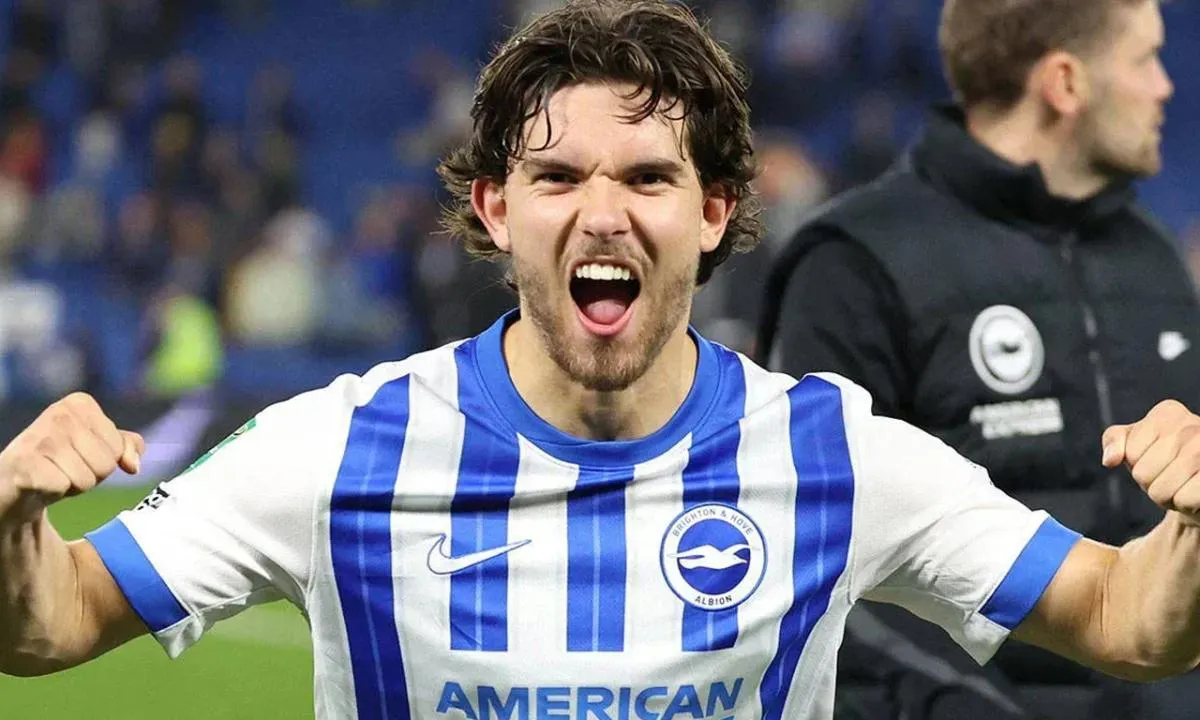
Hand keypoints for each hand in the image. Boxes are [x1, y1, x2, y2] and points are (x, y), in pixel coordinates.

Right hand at [0, 393, 143, 525]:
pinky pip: (63, 487)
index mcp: (80, 403)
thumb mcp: (98, 448)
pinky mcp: (24, 462)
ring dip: (72, 486)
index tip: (77, 456)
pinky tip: (38, 484)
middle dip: (90, 476)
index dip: (102, 461)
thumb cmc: (60, 462)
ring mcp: (40, 436)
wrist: (14, 484)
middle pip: (106, 465)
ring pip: (87, 479)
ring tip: (52, 475)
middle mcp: (60, 413)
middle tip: (63, 469)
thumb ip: (126, 447)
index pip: (118, 448)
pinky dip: (54, 493)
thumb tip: (133, 465)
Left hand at [1103, 399, 1199, 521]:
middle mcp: (1192, 426)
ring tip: (1181, 485)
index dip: (1137, 464)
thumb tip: (1110, 460)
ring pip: (1161, 491)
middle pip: (1143, 474)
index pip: (1130, 453)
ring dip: (1166, 497)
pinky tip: (1194, 494)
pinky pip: (1184, 500)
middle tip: (1169, 476)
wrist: (1199, 483)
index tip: (1156, 458)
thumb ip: (1114, 440)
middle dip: (1150, 484)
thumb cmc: (1165, 460)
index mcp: (1168, 413)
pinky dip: (1184, 505)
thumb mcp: (1135, 443)